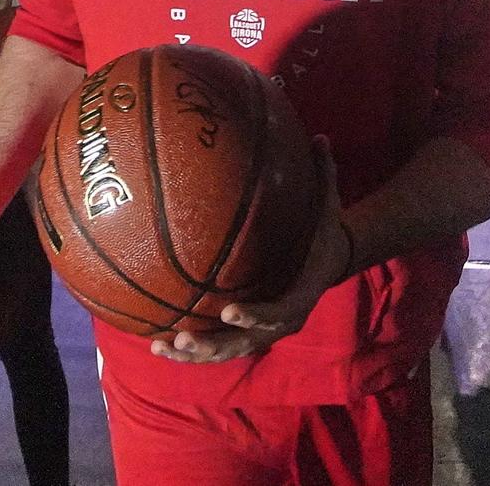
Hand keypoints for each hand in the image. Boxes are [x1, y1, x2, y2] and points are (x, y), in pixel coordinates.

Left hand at [150, 139, 346, 364]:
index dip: (255, 316)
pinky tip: (159, 345)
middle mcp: (282, 321)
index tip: (229, 311)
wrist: (330, 261)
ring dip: (195, 354)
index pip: (278, 312)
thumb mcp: (329, 203)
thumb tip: (320, 136)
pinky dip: (192, 351)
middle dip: (213, 344)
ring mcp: (264, 332)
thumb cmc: (323, 230)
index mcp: (301, 294)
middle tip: (184, 337)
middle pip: (246, 343)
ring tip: (162, 346)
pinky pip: (219, 348)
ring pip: (228, 352)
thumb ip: (325, 173)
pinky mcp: (249, 332)